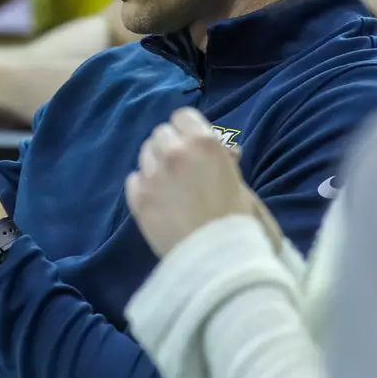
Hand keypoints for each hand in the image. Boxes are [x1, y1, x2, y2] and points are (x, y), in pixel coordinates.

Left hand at [126, 109, 265, 257]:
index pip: (183, 116)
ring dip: (156, 164)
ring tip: (170, 186)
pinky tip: (158, 201)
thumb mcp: (242, 184)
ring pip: (145, 155)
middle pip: (161, 134)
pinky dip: (144, 186)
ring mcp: (152, 175)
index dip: (188, 129)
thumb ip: (225, 161)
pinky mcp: (138, 198)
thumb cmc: (239, 222)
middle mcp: (174, 152)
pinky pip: (134, 179)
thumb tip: (226, 151)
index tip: (193, 144)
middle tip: (182, 167)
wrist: (219, 261)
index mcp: (204, 143)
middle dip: (171, 147)